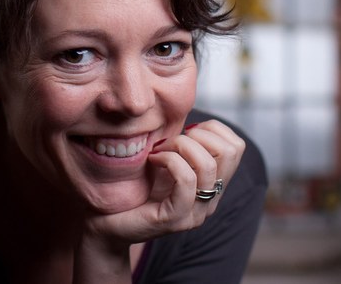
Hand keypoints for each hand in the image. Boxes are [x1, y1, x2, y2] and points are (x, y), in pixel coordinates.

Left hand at [73, 120, 244, 282]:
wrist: (104, 224)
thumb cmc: (131, 187)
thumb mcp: (161, 161)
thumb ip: (179, 145)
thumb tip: (185, 117)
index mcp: (211, 184)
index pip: (236, 147)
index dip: (213, 128)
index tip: (184, 131)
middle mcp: (211, 200)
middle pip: (231, 152)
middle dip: (198, 135)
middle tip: (170, 141)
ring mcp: (195, 212)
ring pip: (209, 166)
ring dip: (180, 146)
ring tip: (159, 150)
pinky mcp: (175, 219)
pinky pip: (186, 180)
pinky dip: (169, 160)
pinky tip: (152, 160)